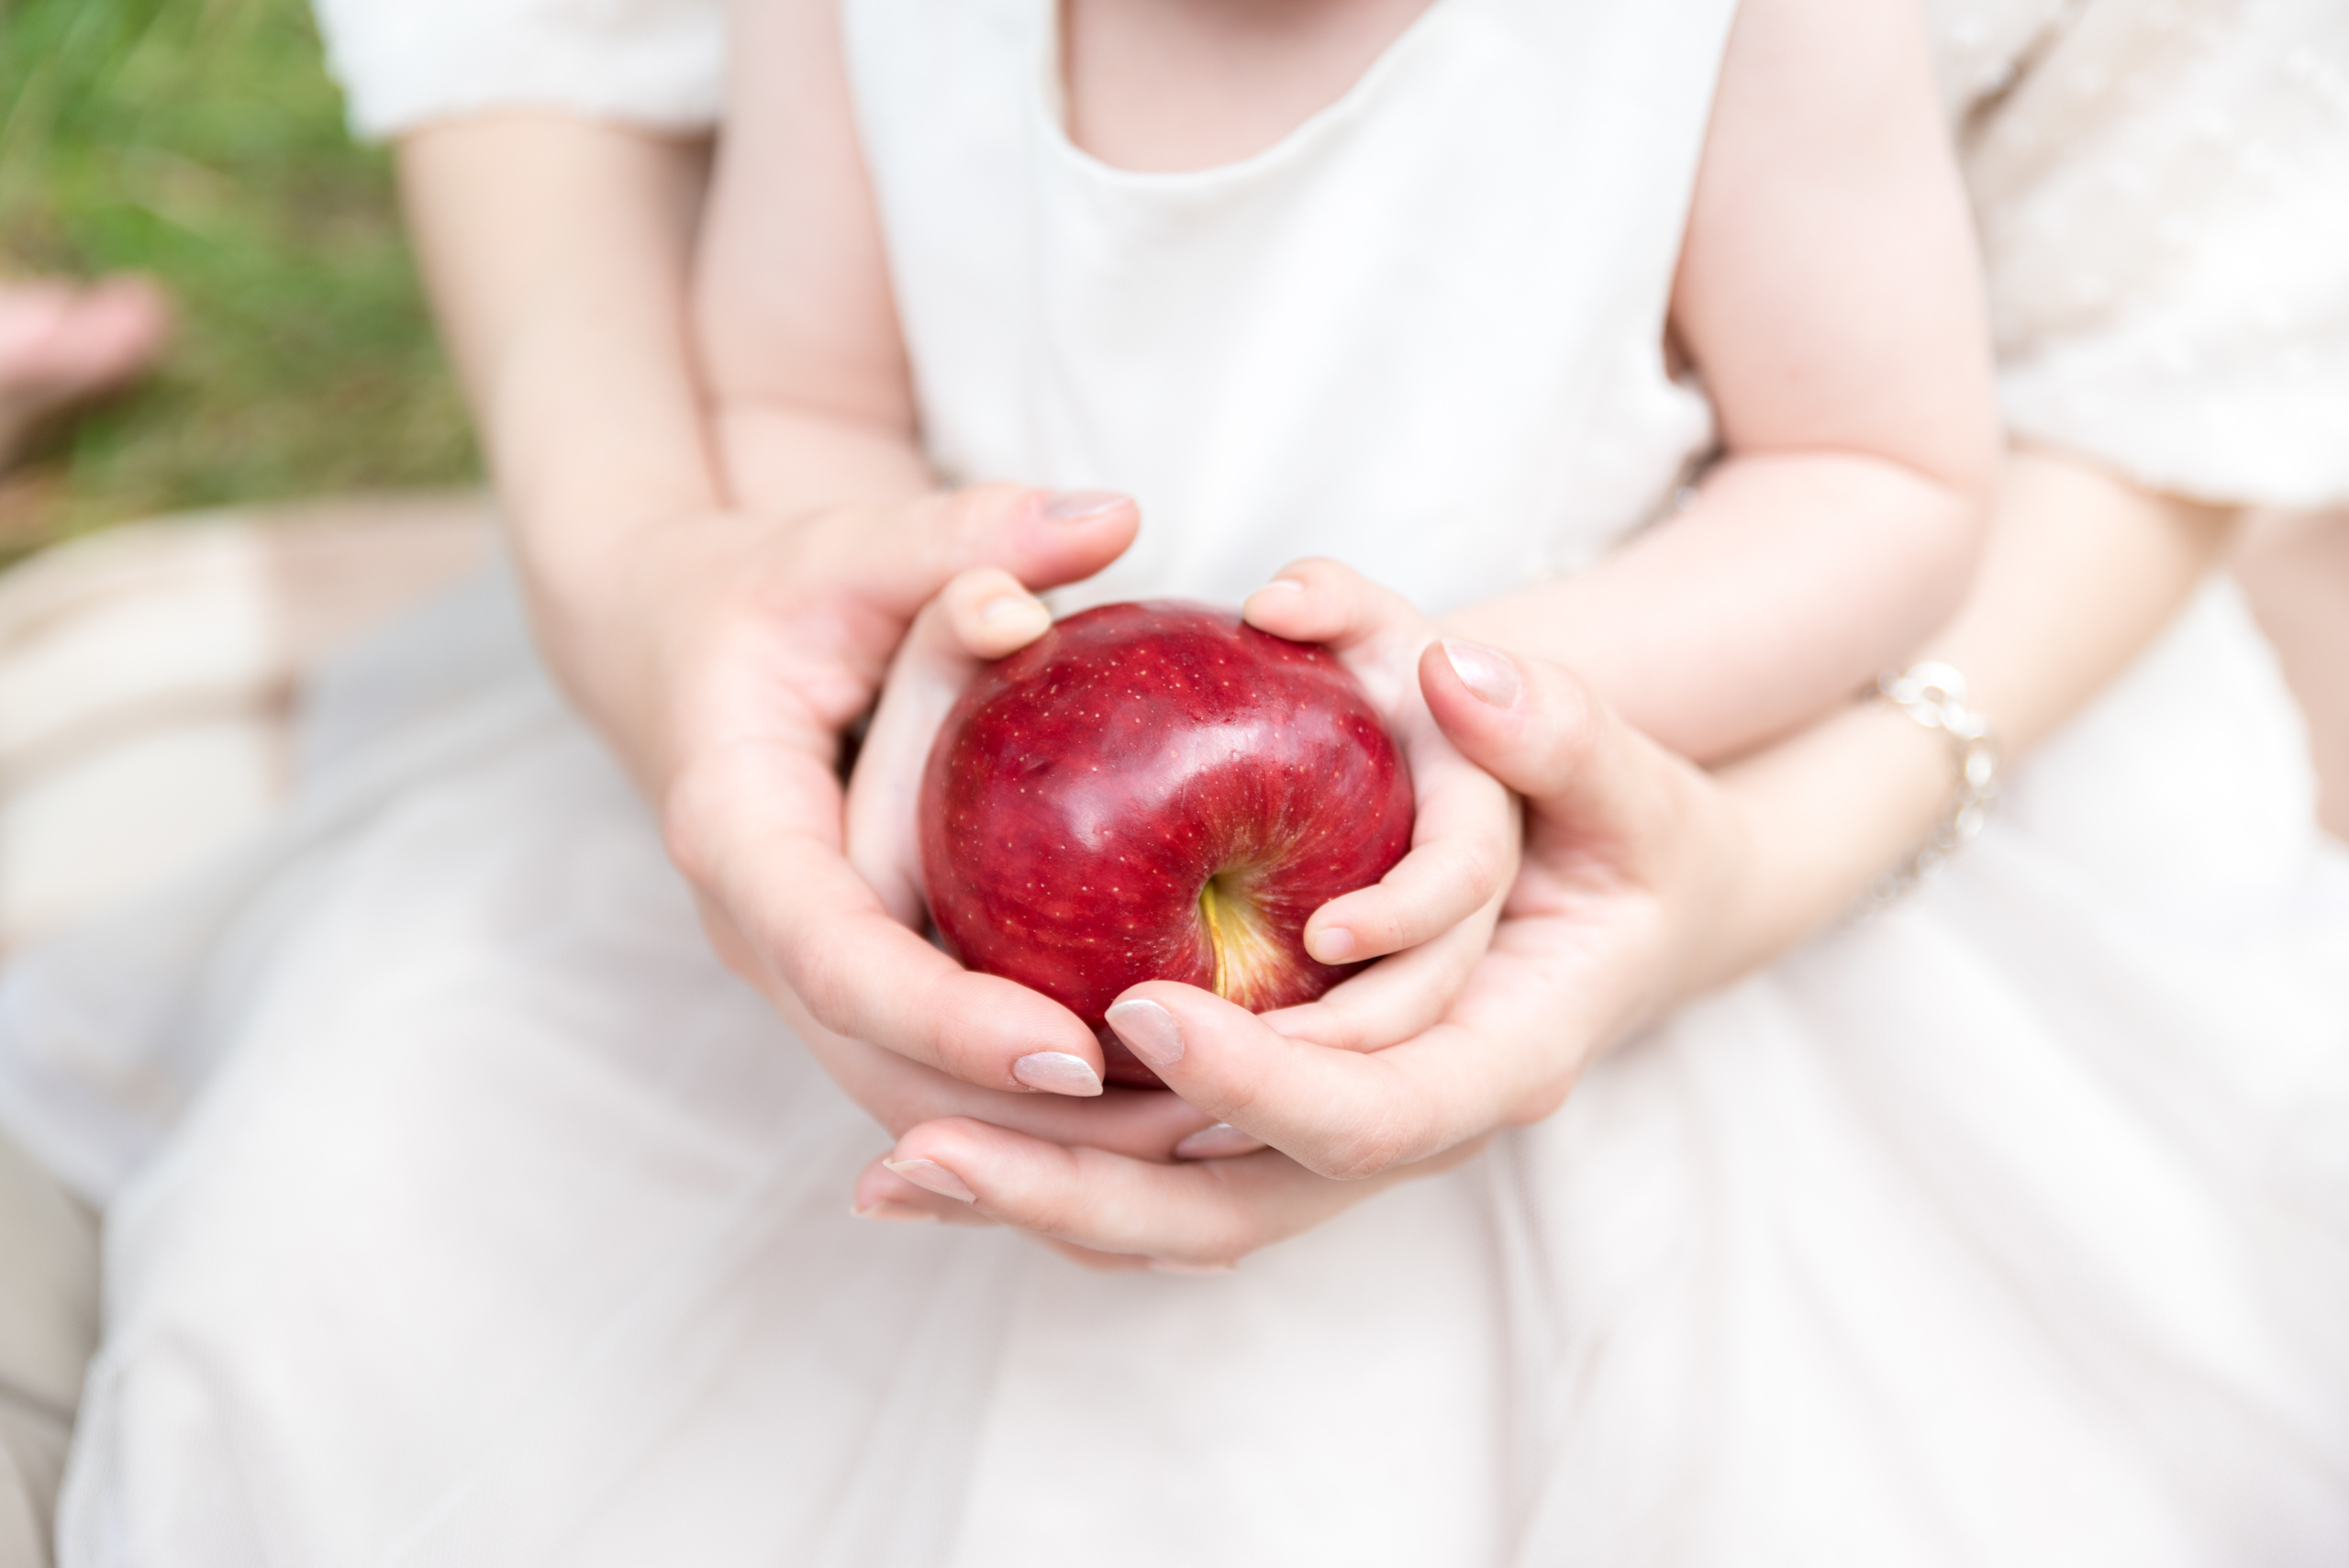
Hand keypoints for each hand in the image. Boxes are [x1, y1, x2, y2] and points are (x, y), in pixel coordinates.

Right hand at [627, 485, 1198, 1123]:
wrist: (667, 646)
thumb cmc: (766, 591)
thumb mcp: (847, 546)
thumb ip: (963, 534)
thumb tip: (1113, 514)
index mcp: (735, 829)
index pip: (837, 956)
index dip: (948, 1018)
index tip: (1074, 1051)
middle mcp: (759, 928)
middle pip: (880, 1071)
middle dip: (1022, 1128)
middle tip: (1182, 1134)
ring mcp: (799, 970)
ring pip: (909, 1100)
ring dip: (1039, 1149)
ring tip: (1197, 1149)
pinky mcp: (848, 982)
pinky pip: (933, 1073)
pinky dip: (1030, 1114)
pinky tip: (1157, 1125)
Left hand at [851, 640, 1758, 1266]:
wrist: (1638, 911)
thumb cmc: (1637, 842)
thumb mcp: (1633, 783)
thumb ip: (1560, 730)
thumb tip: (1455, 670)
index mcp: (1500, 1064)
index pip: (1373, 1110)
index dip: (1261, 1078)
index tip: (1140, 1009)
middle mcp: (1407, 1126)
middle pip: (1238, 1206)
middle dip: (1083, 1190)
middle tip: (928, 1149)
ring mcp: (1337, 1139)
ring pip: (1178, 1211)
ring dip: (1038, 1196)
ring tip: (895, 1168)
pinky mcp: (1284, 1120)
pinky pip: (1160, 1174)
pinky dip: (1055, 1168)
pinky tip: (939, 1141)